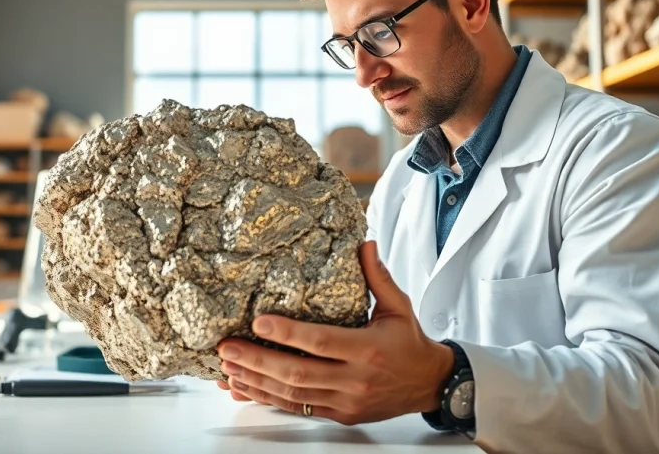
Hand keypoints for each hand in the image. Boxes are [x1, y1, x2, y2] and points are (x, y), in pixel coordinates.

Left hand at [214, 241, 454, 425]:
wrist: (432, 384)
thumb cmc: (410, 342)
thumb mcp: (399, 306)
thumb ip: (378, 276)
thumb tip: (364, 243)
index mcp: (367, 348)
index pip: (320, 341)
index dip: (287, 334)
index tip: (258, 323)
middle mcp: (355, 379)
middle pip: (298, 373)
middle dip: (257, 361)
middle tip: (227, 348)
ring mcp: (346, 401)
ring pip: (293, 395)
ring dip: (257, 381)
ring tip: (228, 367)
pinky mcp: (340, 414)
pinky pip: (298, 409)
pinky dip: (268, 399)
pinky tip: (246, 389)